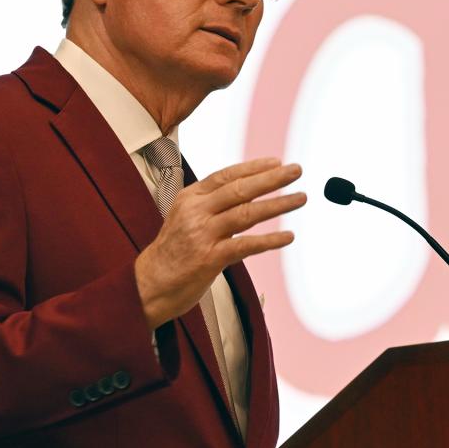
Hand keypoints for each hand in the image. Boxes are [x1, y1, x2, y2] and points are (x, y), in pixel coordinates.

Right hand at [134, 157, 305, 327]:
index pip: (226, 175)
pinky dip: (269, 240)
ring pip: (247, 213)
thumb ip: (210, 205)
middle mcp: (196, 212)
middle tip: (296, 170)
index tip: (277, 162)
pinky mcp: (209, 258)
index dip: (254, 168)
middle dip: (272, 178)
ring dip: (278, 204)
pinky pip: (246, 245)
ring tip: (300, 198)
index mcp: (190, 198)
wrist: (148, 285)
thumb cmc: (171, 252)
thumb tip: (244, 192)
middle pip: (240, 189)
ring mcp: (202, 234)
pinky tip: (287, 236)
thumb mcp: (184, 218)